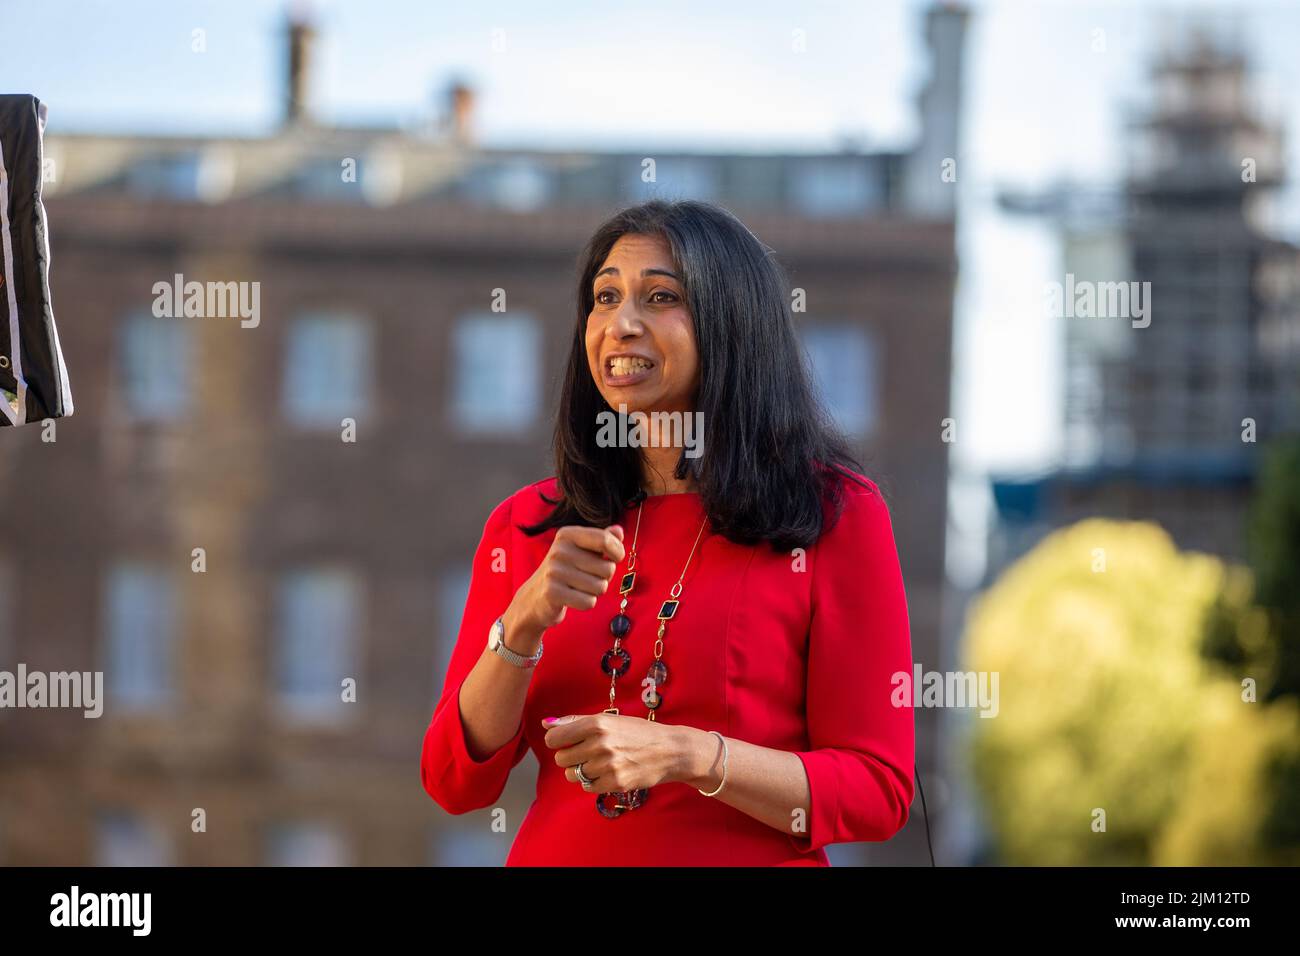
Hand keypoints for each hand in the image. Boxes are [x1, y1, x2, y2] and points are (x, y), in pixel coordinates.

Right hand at [505, 525, 624, 636]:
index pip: (605, 540)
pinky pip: (588, 602)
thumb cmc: (565, 571)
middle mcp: (560, 550)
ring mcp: (554, 571)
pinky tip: (572, 598)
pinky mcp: (553, 592)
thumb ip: (601, 540)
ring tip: (578, 588)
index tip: (615, 558)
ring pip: (600, 587)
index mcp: (568, 535)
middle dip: (604, 578)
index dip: (618, 552)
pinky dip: (585, 603)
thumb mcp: (581, 550)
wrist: (535, 598)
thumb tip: (619, 531)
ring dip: (594, 592)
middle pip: (608, 568)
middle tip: (586, 578)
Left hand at [542, 713, 686, 792]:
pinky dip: (594, 782)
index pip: (554, 738)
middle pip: (561, 759)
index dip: (558, 741)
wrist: (670, 751)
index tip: (568, 741)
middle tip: (588, 752)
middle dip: (571, 757)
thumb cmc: (637, 732)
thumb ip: (574, 721)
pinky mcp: (615, 783)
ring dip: (582, 770)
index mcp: (596, 724)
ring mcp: (608, 765)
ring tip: (600, 762)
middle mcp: (600, 744)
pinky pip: (587, 787)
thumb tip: (546, 723)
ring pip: (572, 775)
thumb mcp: (608, 720)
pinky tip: (608, 772)